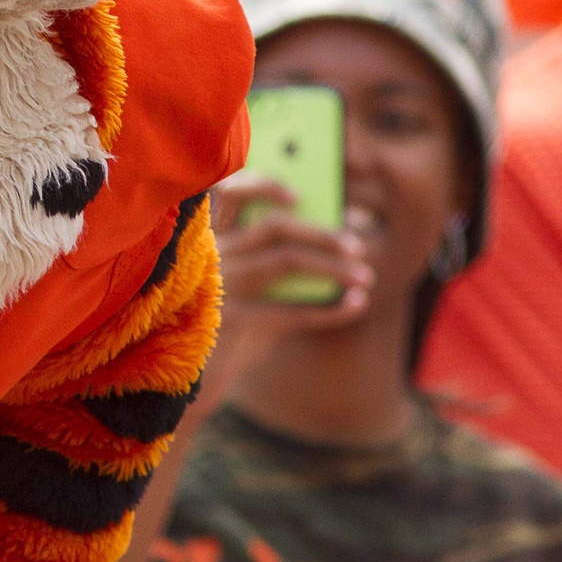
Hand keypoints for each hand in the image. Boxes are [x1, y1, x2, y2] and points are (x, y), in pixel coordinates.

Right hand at [208, 174, 373, 381]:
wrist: (196, 375)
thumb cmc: (230, 317)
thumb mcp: (243, 280)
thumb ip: (273, 253)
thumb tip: (339, 227)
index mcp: (208, 233)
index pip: (230, 191)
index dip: (264, 186)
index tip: (300, 197)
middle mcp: (209, 252)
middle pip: (273, 226)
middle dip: (322, 234)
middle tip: (357, 246)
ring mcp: (218, 285)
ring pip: (287, 261)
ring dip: (335, 269)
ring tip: (366, 277)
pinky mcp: (231, 320)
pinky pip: (291, 310)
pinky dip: (330, 308)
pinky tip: (355, 305)